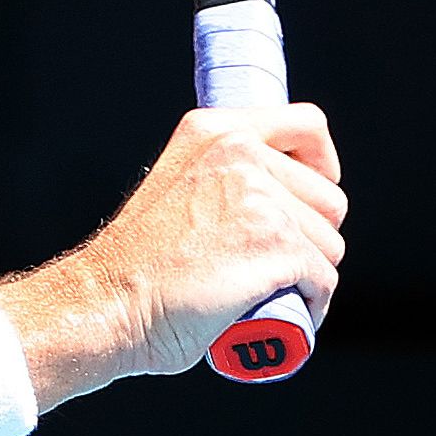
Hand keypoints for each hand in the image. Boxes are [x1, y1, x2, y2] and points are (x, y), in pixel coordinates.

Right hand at [0, 105, 348, 407]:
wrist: (106, 303)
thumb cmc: (135, 262)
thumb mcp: (176, 183)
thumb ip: (222, 175)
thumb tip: (277, 194)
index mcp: (215, 131)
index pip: (307, 124)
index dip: (320, 166)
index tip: (308, 197)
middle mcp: (241, 154)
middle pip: (329, 198)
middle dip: (310, 238)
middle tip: (266, 263)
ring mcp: (262, 200)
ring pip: (330, 246)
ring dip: (306, 276)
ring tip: (262, 291)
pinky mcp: (278, 247)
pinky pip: (323, 281)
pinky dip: (309, 305)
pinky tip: (275, 311)